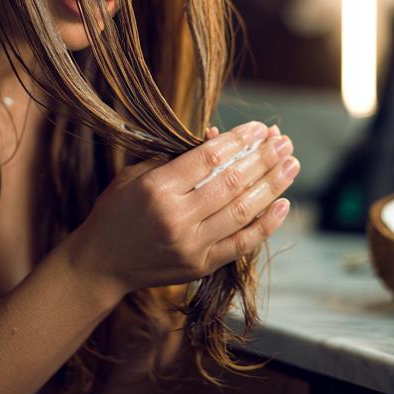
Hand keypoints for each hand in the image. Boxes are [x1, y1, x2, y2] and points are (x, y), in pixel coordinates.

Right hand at [67, 121, 297, 296]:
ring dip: (272, 186)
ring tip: (292, 165)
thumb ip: (175, 159)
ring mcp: (191, 245)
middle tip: (285, 142)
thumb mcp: (135, 175)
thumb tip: (219, 139)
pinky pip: (242, 243)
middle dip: (263, 159)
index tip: (260, 128)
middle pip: (231, 182)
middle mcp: (177, 217)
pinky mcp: (200, 266)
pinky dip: (266, 225)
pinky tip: (283, 204)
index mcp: (158, 189)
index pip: (208, 159)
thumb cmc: (116, 211)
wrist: (100, 264)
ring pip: (243, 211)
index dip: (238, 141)